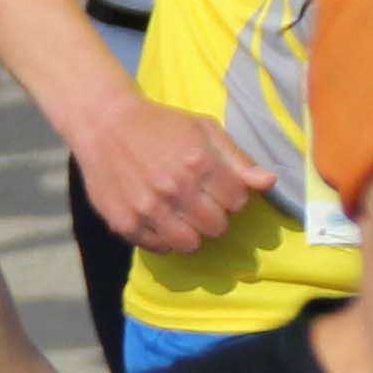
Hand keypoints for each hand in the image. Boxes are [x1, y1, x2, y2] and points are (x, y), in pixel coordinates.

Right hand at [75, 84, 270, 259]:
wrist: (104, 123)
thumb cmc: (160, 124)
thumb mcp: (203, 129)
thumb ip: (237, 158)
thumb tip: (268, 183)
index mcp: (200, 163)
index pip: (238, 202)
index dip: (230, 196)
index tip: (217, 188)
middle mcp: (175, 189)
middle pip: (217, 227)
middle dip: (213, 216)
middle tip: (198, 202)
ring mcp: (148, 209)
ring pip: (190, 244)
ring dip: (191, 233)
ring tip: (180, 215)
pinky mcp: (125, 223)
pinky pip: (160, 248)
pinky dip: (163, 238)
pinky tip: (157, 218)